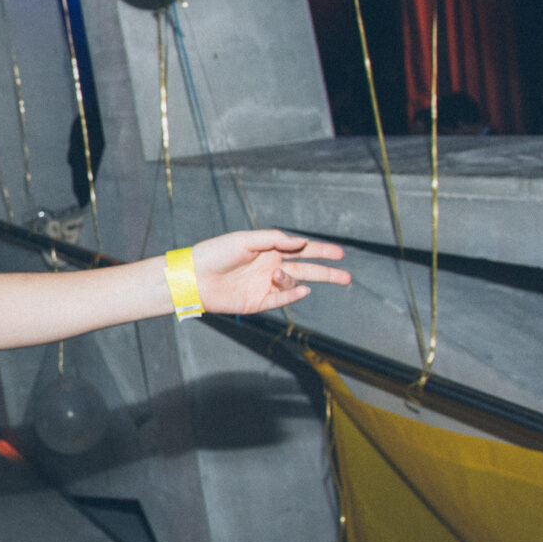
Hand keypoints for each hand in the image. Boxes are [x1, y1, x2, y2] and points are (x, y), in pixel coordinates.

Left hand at [187, 230, 349, 314]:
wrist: (195, 277)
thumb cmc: (217, 253)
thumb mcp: (246, 240)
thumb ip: (275, 240)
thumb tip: (301, 242)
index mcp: (270, 249)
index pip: (302, 250)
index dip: (321, 251)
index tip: (340, 253)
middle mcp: (270, 267)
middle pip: (306, 270)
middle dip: (327, 273)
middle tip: (347, 277)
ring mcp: (265, 285)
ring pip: (294, 284)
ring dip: (293, 279)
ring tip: (276, 274)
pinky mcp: (258, 302)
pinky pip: (281, 300)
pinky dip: (292, 295)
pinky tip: (300, 290)